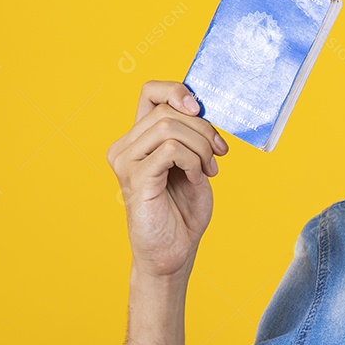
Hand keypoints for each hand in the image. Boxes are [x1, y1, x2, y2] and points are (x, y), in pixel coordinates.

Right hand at [107, 81, 228, 279]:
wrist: (173, 254)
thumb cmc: (183, 212)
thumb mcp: (194, 164)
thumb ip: (192, 136)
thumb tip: (203, 109)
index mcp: (139, 139)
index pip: (150, 92)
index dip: (177, 90)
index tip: (200, 109)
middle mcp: (126, 147)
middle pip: (168, 110)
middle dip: (203, 129)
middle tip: (218, 154)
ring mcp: (126, 162)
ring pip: (170, 126)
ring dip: (200, 146)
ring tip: (207, 170)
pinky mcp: (135, 178)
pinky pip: (170, 150)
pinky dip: (192, 161)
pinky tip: (196, 179)